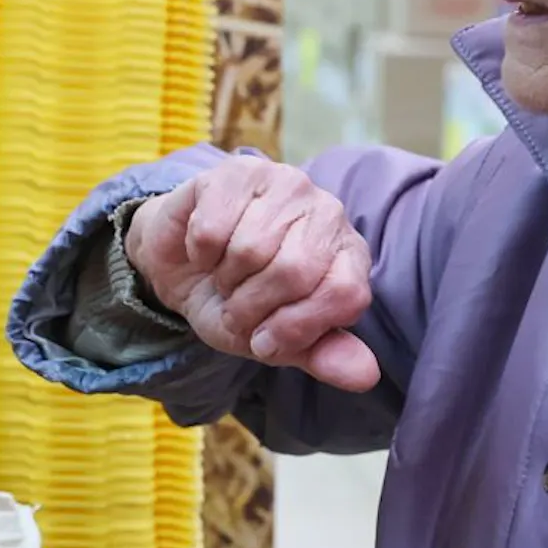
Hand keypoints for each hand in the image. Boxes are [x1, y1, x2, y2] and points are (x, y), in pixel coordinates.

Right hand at [127, 159, 377, 391]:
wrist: (181, 268)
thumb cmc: (238, 302)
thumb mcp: (279, 342)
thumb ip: (324, 356)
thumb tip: (366, 376)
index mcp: (348, 257)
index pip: (345, 294)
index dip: (296, 327)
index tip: (265, 341)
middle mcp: (327, 214)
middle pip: (295, 271)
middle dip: (251, 306)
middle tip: (236, 306)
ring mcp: (286, 184)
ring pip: (250, 248)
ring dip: (223, 278)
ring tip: (223, 275)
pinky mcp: (239, 171)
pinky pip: (213, 227)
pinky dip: (199, 252)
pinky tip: (204, 249)